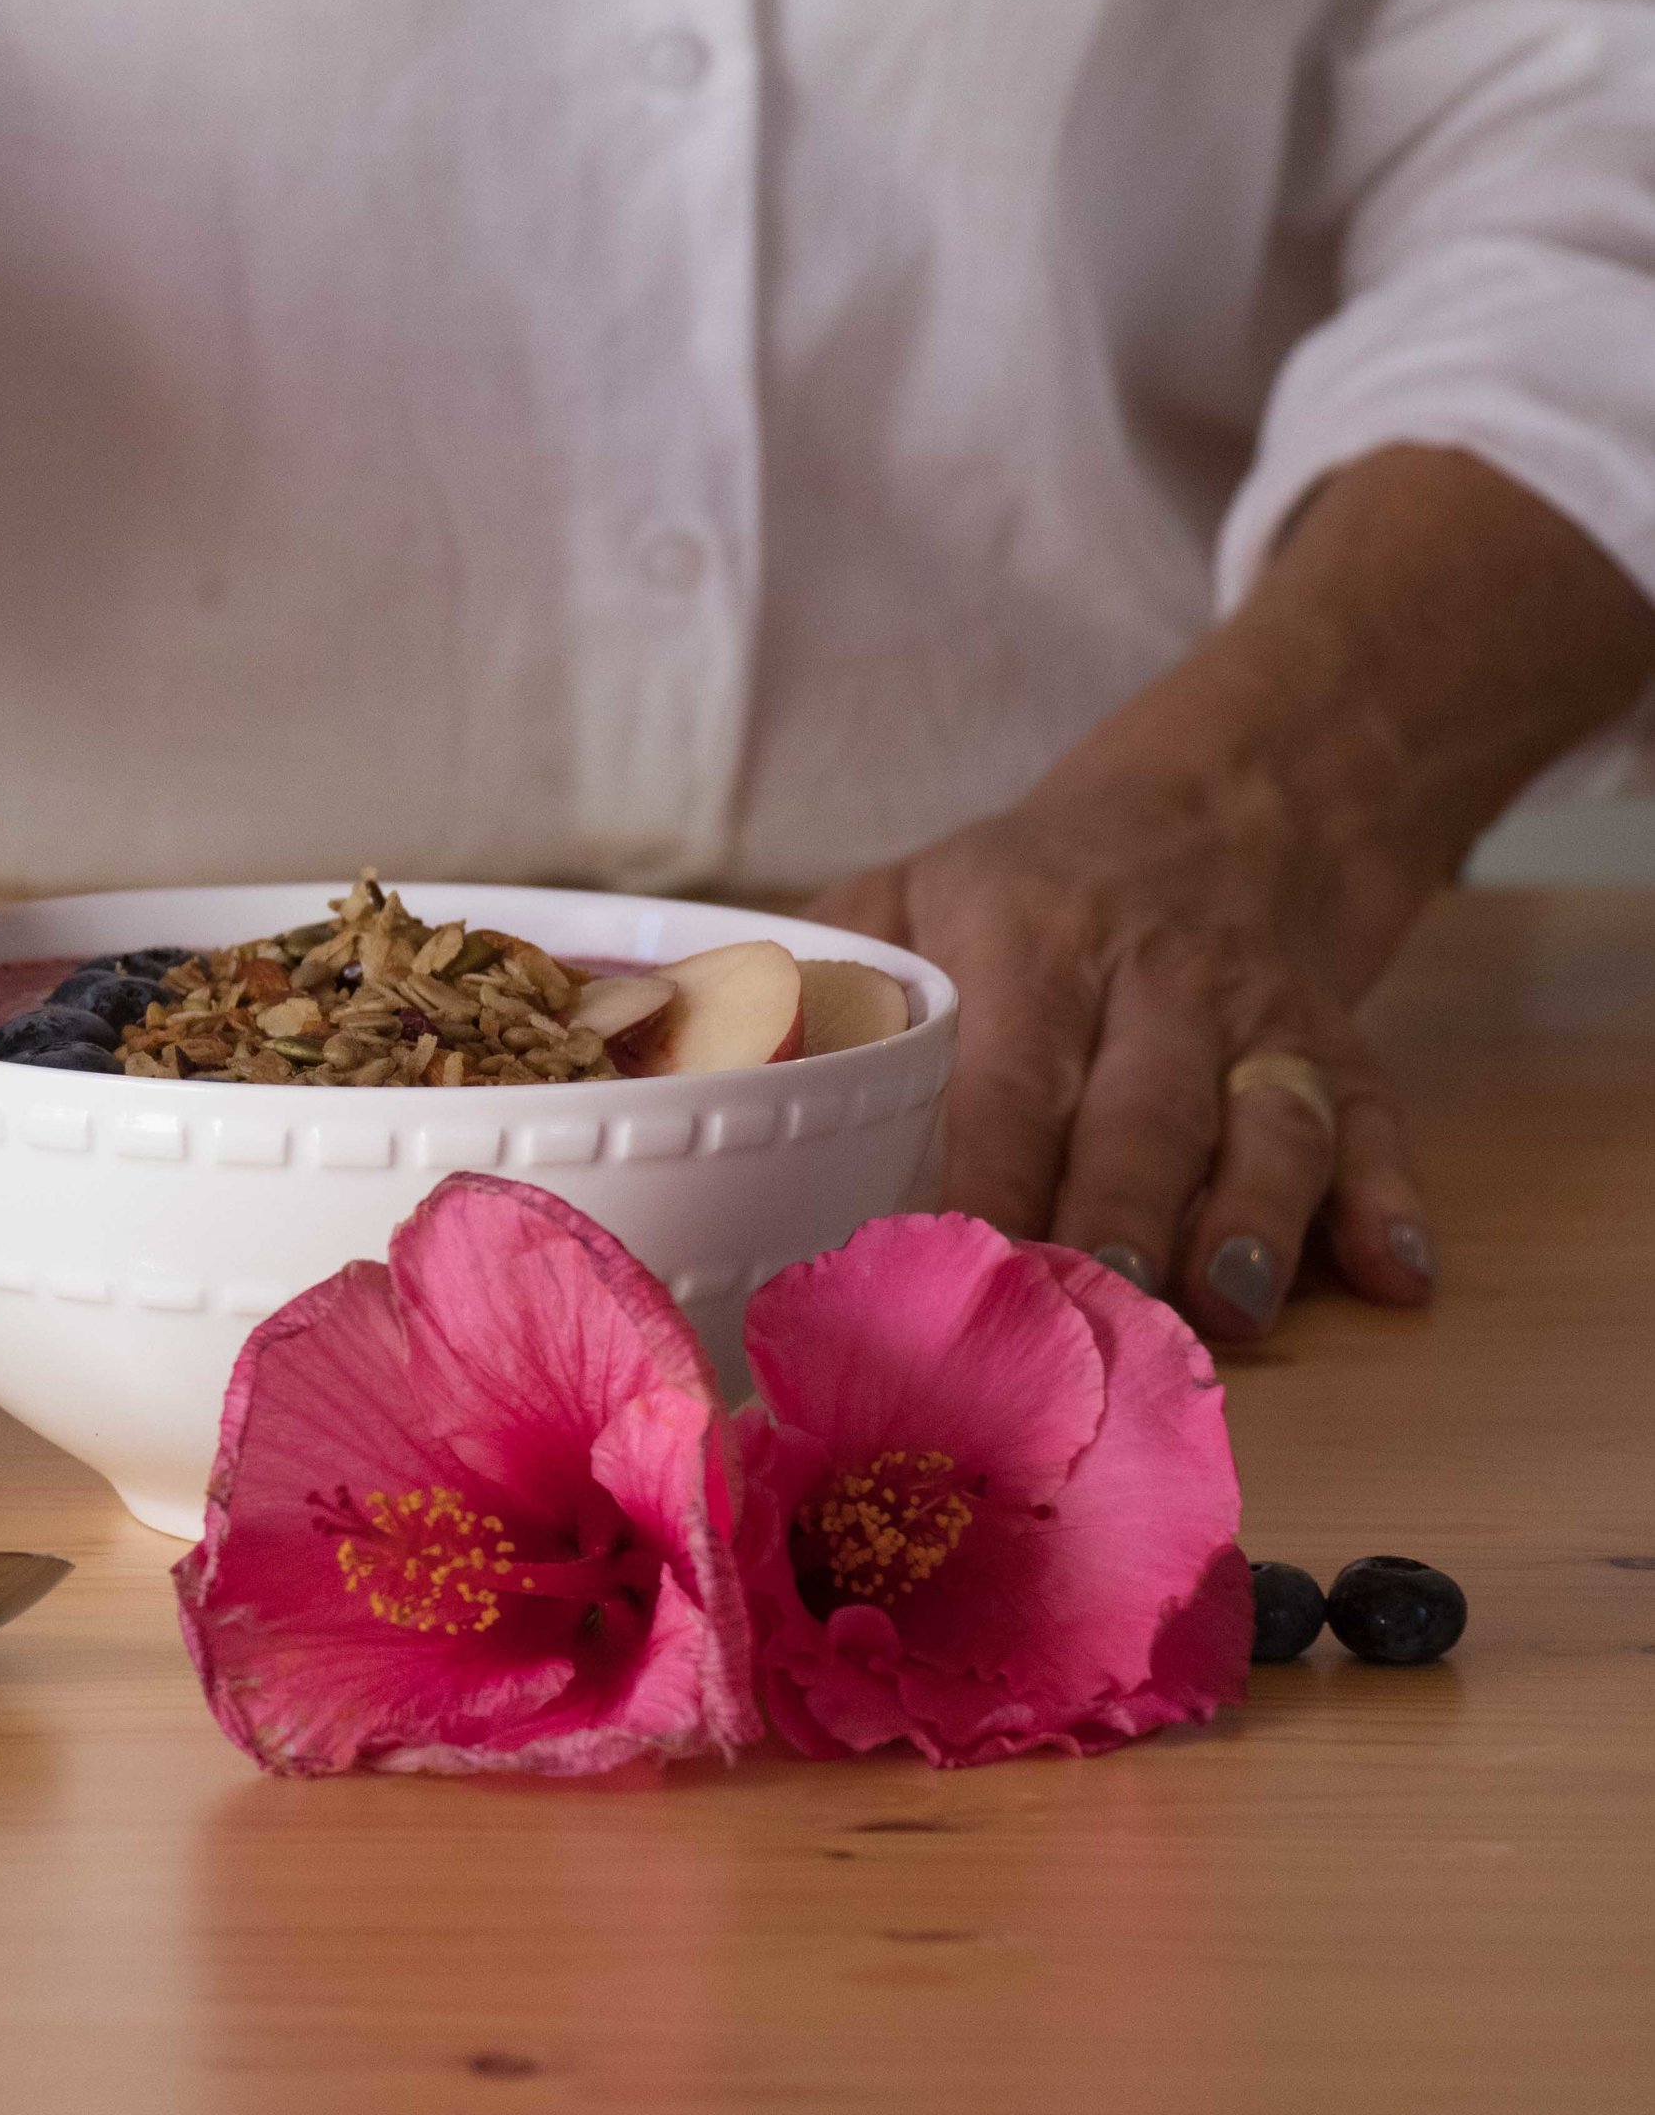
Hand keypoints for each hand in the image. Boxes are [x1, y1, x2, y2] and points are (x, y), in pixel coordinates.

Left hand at [807, 771, 1431, 1346]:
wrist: (1215, 810)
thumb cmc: (1024, 890)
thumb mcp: (908, 891)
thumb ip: (825, 975)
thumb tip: (719, 1083)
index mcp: (1030, 939)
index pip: (1005, 1076)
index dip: (987, 1174)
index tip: (955, 1265)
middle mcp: (1154, 976)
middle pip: (1140, 1107)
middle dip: (1117, 1208)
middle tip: (1090, 1300)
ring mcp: (1256, 1017)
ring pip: (1266, 1120)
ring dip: (1253, 1215)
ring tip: (1229, 1304)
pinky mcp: (1338, 1050)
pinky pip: (1376, 1124)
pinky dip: (1390, 1200)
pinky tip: (1396, 1273)